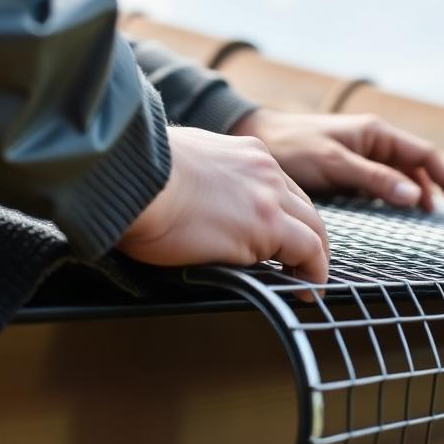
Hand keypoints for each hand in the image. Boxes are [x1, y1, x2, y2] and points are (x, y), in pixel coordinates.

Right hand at [117, 127, 329, 297]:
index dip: (286, 215)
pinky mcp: (267, 226)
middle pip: (304, 207)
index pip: (279, 186)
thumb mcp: (179, 163)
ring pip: (313, 229)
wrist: (129, 175)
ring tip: (306, 281)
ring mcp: (269, 197)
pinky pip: (309, 252)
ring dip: (313, 257)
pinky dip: (313, 273)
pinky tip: (306, 291)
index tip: (283, 235)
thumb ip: (199, 178)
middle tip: (302, 263)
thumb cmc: (134, 175)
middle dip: (308, 236)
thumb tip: (190, 200)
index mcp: (244, 152)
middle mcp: (264, 170)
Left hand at [233, 109, 443, 218]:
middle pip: (418, 166)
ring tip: (425, 220)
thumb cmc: (291, 147)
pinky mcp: (347, 168)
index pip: (427, 157)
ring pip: (400, 175)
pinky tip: (394, 213)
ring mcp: (361, 154)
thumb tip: (415, 196)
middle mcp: (373, 141)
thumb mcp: (335, 164)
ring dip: (415, 194)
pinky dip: (394, 197)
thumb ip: (375, 180)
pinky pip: (381, 182)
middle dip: (436, 191)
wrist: (253, 137)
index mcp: (376, 133)